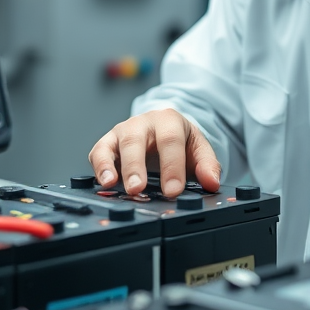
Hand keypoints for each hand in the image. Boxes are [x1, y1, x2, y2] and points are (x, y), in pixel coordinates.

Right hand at [88, 109, 220, 197]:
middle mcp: (143, 122)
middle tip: (138, 189)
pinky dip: (99, 166)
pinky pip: (98, 152)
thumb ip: (207, 165)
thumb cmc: (180, 141)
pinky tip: (104, 182)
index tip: (173, 190)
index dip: (172, 166)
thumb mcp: (198, 149)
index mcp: (169, 120)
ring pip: (115, 144)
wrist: (164, 129)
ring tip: (112, 184)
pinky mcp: (108, 143)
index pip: (170, 140)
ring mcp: (123, 131)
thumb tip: (211, 182)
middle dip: (136, 166)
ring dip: (112, 165)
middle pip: (136, 139)